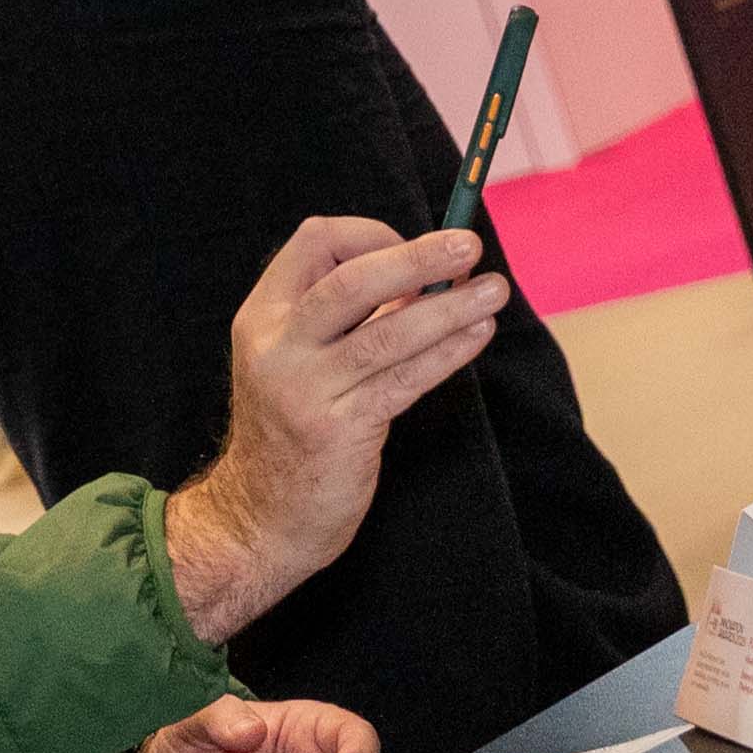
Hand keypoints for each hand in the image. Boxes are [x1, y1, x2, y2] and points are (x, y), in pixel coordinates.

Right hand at [161, 215, 510, 639]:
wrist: (258, 517)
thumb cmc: (290, 429)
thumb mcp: (293, 359)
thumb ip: (344, 316)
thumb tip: (423, 274)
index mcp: (262, 316)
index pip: (314, 244)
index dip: (371, 235)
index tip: (414, 249)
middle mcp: (277, 347)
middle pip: (350, 282)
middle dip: (416, 258)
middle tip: (468, 245)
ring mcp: (305, 390)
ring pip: (387, 334)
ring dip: (449, 308)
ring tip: (494, 292)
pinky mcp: (339, 431)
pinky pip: (405, 381)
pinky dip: (447, 352)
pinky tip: (477, 336)